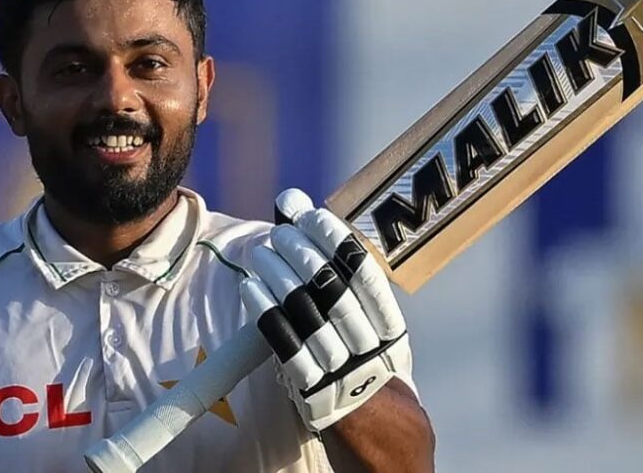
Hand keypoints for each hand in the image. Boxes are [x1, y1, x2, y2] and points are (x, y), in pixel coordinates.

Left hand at [240, 188, 411, 431]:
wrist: (379, 433)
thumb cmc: (365, 362)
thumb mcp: (370, 325)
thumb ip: (338, 272)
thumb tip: (296, 208)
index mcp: (391, 327)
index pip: (364, 274)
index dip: (335, 240)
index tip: (310, 215)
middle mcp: (371, 348)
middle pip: (333, 290)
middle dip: (303, 254)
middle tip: (280, 233)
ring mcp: (343, 372)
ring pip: (307, 314)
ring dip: (279, 278)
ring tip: (260, 254)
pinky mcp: (314, 392)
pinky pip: (286, 347)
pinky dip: (266, 313)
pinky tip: (251, 288)